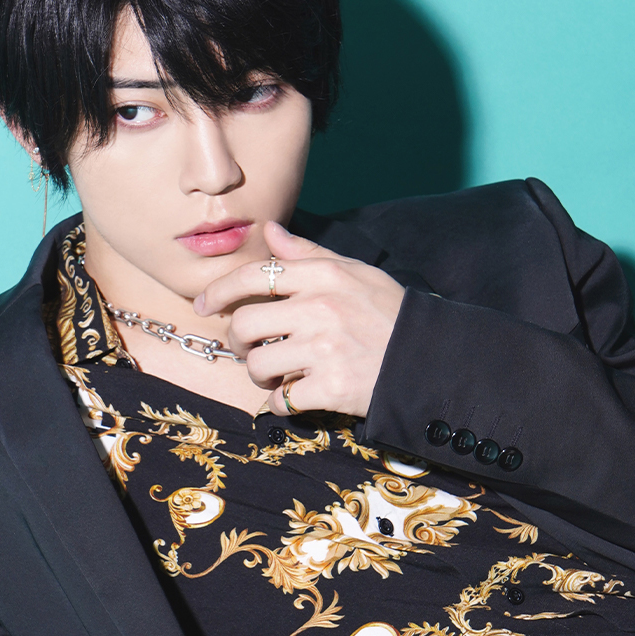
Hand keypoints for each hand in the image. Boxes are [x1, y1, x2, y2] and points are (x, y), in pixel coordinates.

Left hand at [194, 220, 405, 417]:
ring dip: (261, 376)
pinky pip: (281, 400)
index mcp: (324, 276)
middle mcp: (321, 309)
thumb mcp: (356, 273)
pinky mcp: (330, 388)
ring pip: (258, 366)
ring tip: (280, 374)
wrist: (430, 360)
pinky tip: (299, 396)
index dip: (219, 290)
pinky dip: (283, 403)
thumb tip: (270, 231)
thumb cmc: (389, 314)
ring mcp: (324, 350)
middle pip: (244, 325)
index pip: (254, 276)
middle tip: (251, 350)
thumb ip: (309, 254)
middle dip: (239, 343)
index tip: (204, 304)